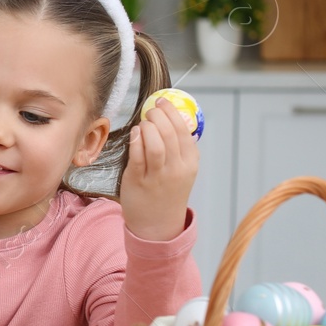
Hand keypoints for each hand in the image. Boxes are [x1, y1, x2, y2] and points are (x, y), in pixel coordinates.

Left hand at [121, 98, 198, 241]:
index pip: (184, 130)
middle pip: (170, 133)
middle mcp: (177, 168)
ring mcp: (158, 176)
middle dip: (159, 115)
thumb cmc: (167, 192)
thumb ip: (177, 147)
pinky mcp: (138, 180)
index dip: (172, 112)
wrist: (157, 224)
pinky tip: (134, 133)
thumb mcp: (181, 170)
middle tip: (151, 109)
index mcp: (190, 162)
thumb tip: (168, 118)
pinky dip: (136, 140)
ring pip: (156, 143)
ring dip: (148, 126)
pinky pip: (138, 155)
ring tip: (143, 122)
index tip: (163, 101)